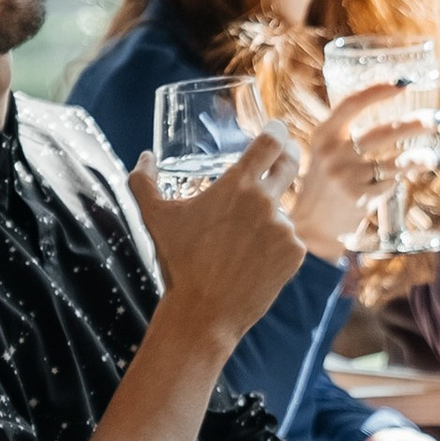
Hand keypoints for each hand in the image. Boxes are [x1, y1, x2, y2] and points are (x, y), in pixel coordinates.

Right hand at [133, 134, 308, 349]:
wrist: (204, 311)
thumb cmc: (178, 262)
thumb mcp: (155, 218)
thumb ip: (144, 182)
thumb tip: (144, 157)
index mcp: (238, 186)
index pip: (270, 144)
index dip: (276, 132)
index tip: (277, 129)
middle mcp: (266, 202)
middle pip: (289, 165)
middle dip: (287, 156)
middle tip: (282, 156)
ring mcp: (284, 228)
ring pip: (281, 211)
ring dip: (266, 218)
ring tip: (238, 245)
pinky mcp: (295, 253)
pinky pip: (288, 240)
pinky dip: (274, 246)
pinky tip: (251, 262)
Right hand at [291, 83, 439, 262]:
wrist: (312, 226)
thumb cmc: (326, 182)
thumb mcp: (325, 152)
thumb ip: (348, 133)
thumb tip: (395, 113)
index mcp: (323, 135)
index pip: (351, 104)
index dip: (378, 91)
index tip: (403, 83)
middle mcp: (332, 153)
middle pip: (382, 132)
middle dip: (414, 124)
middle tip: (437, 119)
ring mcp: (346, 176)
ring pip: (394, 161)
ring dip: (419, 158)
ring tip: (431, 156)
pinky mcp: (359, 198)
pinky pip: (391, 183)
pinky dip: (402, 178)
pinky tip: (408, 175)